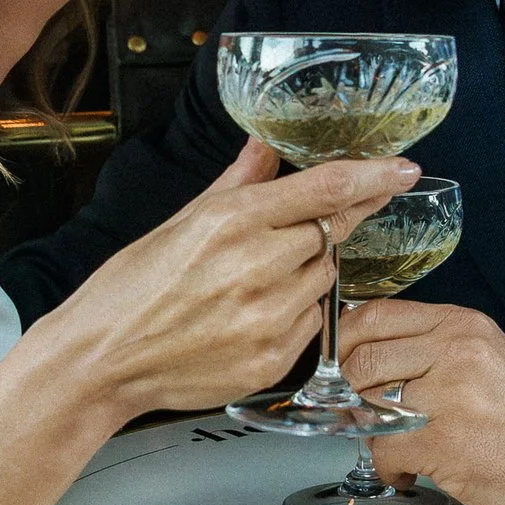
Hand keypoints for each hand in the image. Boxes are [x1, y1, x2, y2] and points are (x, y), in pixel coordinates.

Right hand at [33, 140, 418, 423]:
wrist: (102, 360)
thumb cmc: (132, 290)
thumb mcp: (182, 221)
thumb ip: (238, 181)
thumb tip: (267, 145)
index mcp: (232, 220)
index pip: (326, 188)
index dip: (373, 175)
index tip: (403, 170)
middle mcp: (257, 266)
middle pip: (330, 235)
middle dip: (317, 233)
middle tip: (278, 244)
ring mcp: (268, 316)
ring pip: (323, 279)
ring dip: (303, 274)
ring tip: (249, 285)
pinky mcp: (274, 359)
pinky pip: (311, 324)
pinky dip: (294, 314)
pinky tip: (249, 316)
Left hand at [338, 301, 504, 504]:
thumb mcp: (484, 358)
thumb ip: (429, 349)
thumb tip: (366, 360)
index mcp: (461, 326)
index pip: (374, 315)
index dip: (343, 342)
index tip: (334, 363)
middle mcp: (455, 352)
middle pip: (362, 360)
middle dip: (346, 392)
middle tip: (353, 411)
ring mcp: (449, 397)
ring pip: (367, 404)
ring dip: (366, 431)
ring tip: (386, 441)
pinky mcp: (444, 442)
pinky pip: (383, 449)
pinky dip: (387, 466)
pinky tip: (407, 470)